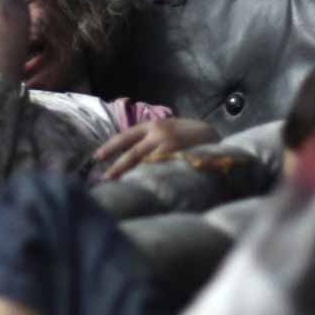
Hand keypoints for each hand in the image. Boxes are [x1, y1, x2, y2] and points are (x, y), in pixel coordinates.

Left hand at [94, 118, 219, 179]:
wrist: (216, 138)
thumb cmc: (188, 136)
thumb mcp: (167, 130)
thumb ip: (150, 139)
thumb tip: (128, 157)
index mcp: (153, 125)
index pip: (125, 136)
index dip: (110, 147)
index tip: (97, 157)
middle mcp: (160, 134)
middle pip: (132, 153)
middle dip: (117, 167)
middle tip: (104, 179)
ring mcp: (171, 147)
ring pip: (145, 164)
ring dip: (132, 176)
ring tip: (120, 187)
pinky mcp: (182, 160)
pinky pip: (162, 172)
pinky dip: (151, 179)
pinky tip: (144, 188)